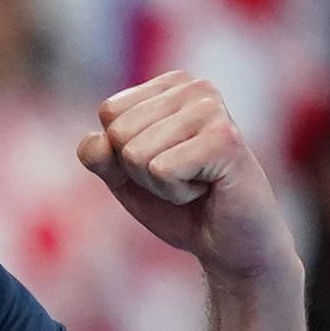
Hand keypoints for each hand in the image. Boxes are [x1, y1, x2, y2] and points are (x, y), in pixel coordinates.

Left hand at [78, 72, 297, 283]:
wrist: (232, 245)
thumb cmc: (181, 207)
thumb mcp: (125, 179)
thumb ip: (100, 155)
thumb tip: (97, 140)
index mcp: (172, 85)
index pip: (109, 112)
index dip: (123, 154)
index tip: (164, 164)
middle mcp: (195, 87)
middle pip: (119, 132)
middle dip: (140, 171)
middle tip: (182, 178)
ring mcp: (212, 109)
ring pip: (135, 153)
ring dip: (160, 184)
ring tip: (197, 183)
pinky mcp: (224, 138)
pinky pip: (160, 170)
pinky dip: (176, 193)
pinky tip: (207, 189)